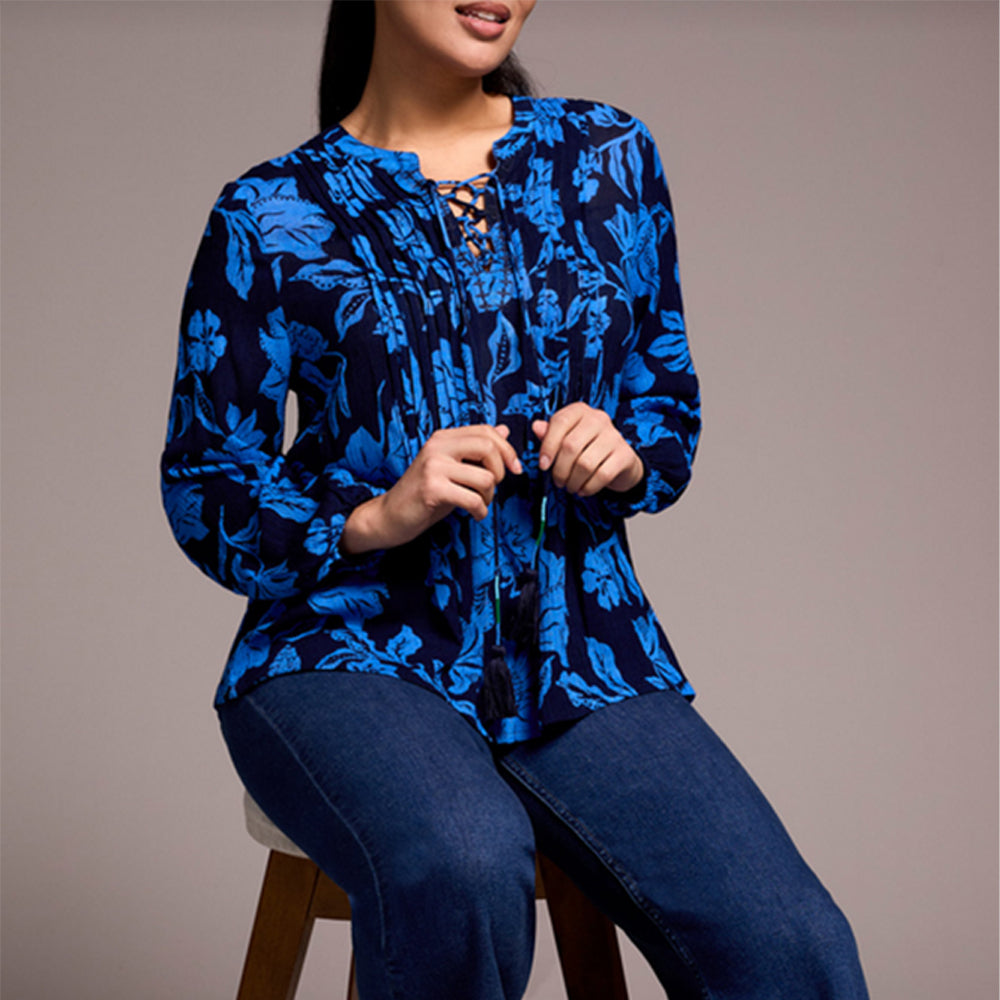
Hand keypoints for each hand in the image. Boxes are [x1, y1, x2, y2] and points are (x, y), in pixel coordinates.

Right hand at [340, 424, 521, 553]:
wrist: (390, 515)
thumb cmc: (423, 493)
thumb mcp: (451, 467)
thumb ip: (475, 450)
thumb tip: (504, 429)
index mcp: (443, 438)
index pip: (486, 431)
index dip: (507, 449)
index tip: (515, 468)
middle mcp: (437, 446)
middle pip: (488, 447)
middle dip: (501, 471)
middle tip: (493, 488)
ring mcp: (433, 466)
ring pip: (485, 478)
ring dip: (490, 496)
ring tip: (479, 503)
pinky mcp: (432, 489)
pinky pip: (473, 499)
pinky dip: (480, 511)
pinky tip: (475, 514)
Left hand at [532, 402, 642, 497]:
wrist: (620, 462)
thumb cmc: (587, 448)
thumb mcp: (566, 438)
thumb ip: (550, 434)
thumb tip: (536, 427)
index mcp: (580, 411)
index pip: (560, 422)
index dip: (547, 446)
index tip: (543, 465)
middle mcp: (599, 419)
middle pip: (571, 446)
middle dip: (559, 470)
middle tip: (558, 482)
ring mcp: (614, 436)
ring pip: (585, 464)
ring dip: (573, 481)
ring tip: (570, 487)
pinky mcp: (625, 455)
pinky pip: (602, 475)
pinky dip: (588, 487)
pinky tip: (583, 490)